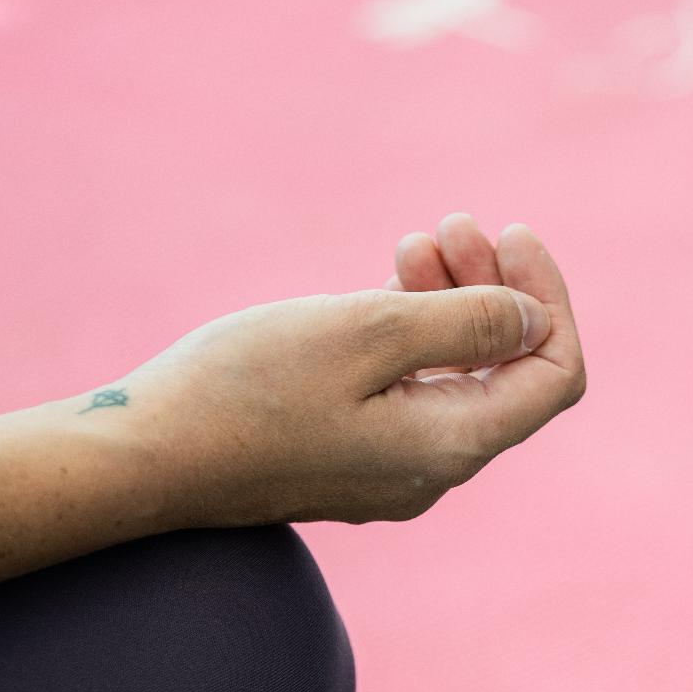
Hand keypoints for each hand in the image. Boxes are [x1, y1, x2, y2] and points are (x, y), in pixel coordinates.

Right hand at [116, 216, 584, 525]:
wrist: (140, 455)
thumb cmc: (246, 388)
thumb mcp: (366, 332)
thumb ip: (464, 322)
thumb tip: (534, 319)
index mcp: (451, 446)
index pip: (552, 376)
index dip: (547, 297)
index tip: (512, 233)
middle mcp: (431, 469)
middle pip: (505, 370)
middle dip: (493, 286)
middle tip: (452, 222)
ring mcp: (388, 467)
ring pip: (453, 373)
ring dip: (448, 299)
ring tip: (415, 240)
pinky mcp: (347, 453)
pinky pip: (407, 388)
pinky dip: (408, 331)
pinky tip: (386, 278)